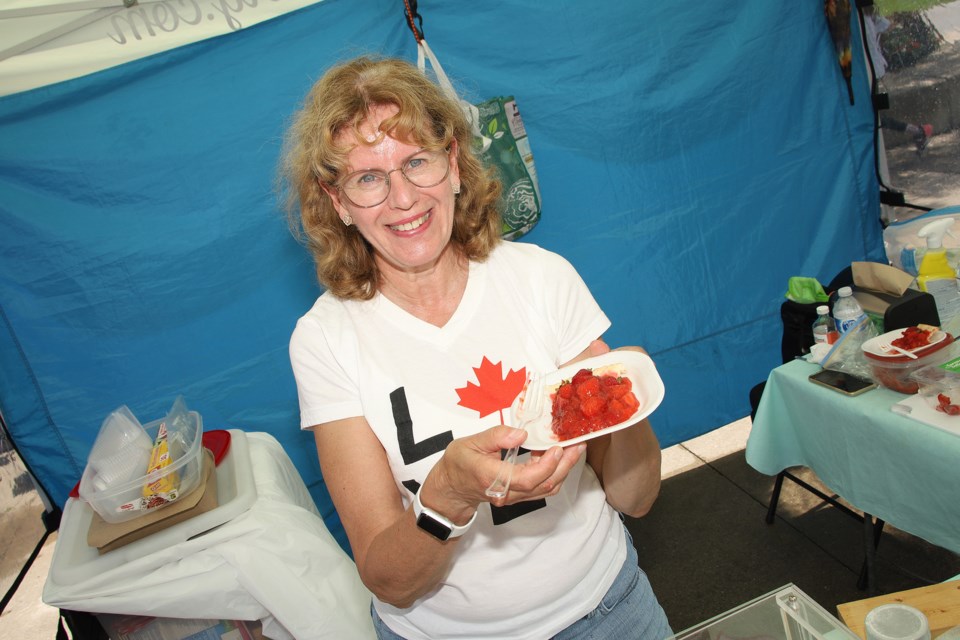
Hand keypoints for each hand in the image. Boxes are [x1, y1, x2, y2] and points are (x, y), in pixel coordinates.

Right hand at [422, 426, 585, 517]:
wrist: (452, 487)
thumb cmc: (459, 463)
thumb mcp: (470, 442)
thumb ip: (496, 437)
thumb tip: (520, 434)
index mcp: (491, 477)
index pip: (526, 478)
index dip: (546, 465)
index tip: (558, 447)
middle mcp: (506, 492)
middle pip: (543, 485)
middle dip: (565, 465)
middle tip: (578, 445)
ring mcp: (514, 497)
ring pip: (546, 489)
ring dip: (564, 470)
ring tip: (574, 449)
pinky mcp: (519, 496)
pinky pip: (542, 488)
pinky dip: (554, 473)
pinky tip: (558, 456)